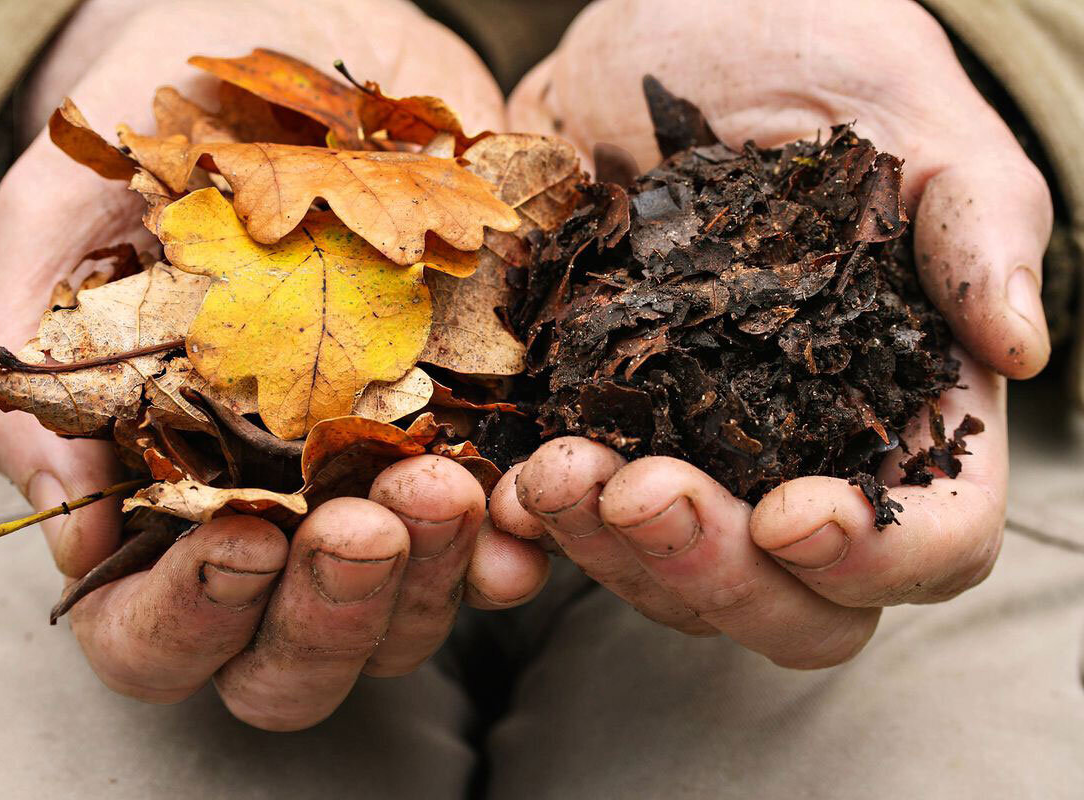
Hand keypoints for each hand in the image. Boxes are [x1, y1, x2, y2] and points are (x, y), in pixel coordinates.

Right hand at [0, 0, 546, 727]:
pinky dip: (523, 531)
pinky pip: (510, 530)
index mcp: (163, 493)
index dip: (190, 615)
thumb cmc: (167, 124)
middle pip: (296, 655)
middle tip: (362, 525)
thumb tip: (69, 534)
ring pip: (409, 616)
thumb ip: (36, 373)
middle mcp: (277, 516)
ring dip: (433, 575)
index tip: (241, 534)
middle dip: (330, 609)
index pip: (158, 630)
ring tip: (446, 488)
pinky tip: (530, 495)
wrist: (311, 38)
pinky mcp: (477, 437)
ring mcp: (382, 487)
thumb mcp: (64, 225)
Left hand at [496, 0, 1042, 665]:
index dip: (871, 559)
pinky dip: (531, 526)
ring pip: (664, 576)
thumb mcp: (905, 119)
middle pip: (785, 600)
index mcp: (899, 404)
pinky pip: (562, 519)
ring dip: (605, 547)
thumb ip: (974, 229)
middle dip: (712, 568)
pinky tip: (502, 492)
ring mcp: (686, 450)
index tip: (794, 515)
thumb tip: (1022, 351)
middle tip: (643, 490)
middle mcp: (794, 453)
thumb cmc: (808, 54)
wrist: (662, 28)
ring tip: (553, 468)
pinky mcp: (592, 422)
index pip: (925, 540)